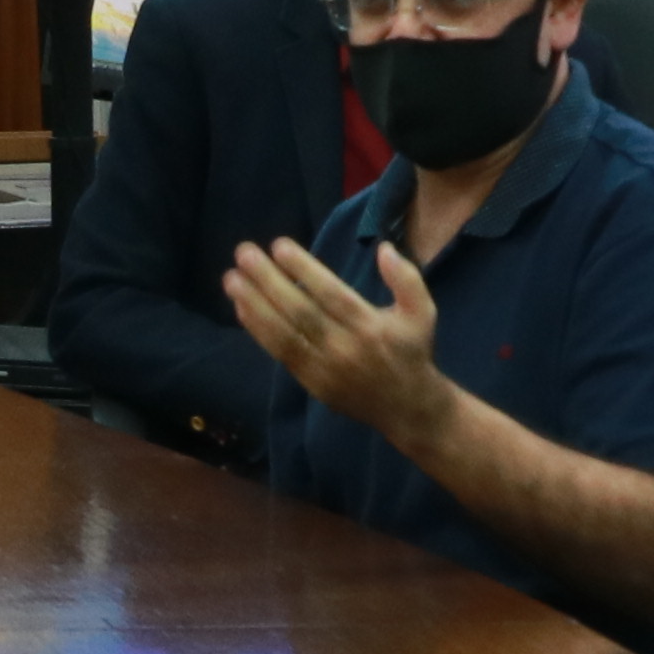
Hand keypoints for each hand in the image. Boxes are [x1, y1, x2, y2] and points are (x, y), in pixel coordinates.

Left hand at [220, 233, 453, 446]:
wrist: (407, 408)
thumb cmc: (412, 352)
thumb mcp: (422, 313)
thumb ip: (406, 279)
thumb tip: (383, 249)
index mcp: (371, 327)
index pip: (331, 295)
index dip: (304, 270)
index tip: (278, 245)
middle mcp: (344, 348)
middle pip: (300, 312)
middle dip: (268, 281)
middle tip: (243, 253)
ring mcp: (324, 368)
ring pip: (284, 334)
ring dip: (254, 305)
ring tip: (231, 279)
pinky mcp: (311, 382)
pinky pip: (281, 353)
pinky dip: (259, 330)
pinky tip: (241, 307)